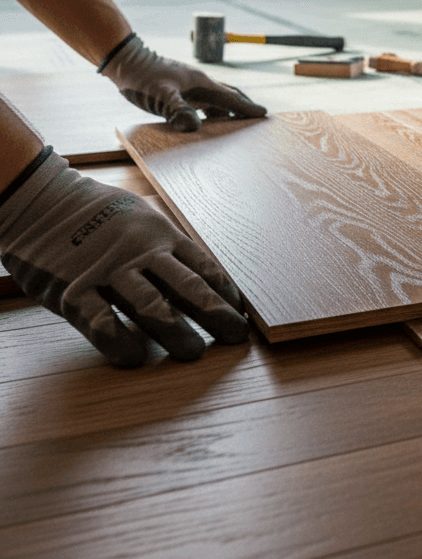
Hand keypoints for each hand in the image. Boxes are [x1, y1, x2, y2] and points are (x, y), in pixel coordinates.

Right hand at [0, 148, 248, 366]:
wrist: (43, 201)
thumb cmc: (102, 215)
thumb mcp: (145, 219)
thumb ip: (170, 247)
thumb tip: (207, 277)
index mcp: (163, 235)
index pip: (204, 268)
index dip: (226, 295)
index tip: (240, 317)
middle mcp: (142, 253)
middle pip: (187, 288)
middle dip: (215, 315)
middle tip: (234, 337)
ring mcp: (109, 270)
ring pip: (151, 305)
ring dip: (176, 332)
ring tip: (194, 352)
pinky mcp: (74, 289)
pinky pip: (101, 319)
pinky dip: (120, 340)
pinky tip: (135, 357)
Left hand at [99, 33, 266, 130]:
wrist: (125, 61)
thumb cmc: (142, 77)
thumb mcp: (160, 95)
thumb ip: (178, 110)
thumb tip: (196, 127)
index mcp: (202, 83)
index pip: (231, 97)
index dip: (247, 107)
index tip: (264, 114)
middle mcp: (200, 83)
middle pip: (229, 95)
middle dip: (244, 106)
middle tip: (258, 116)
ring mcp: (191, 85)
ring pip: (217, 99)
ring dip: (228, 110)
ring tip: (237, 123)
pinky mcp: (181, 88)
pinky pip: (203, 101)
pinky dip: (211, 111)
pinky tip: (207, 119)